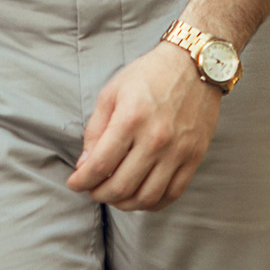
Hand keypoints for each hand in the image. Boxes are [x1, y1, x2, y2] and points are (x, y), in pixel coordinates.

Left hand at [65, 42, 219, 209]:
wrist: (194, 65)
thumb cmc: (149, 75)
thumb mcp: (112, 92)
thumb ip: (95, 129)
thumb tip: (85, 164)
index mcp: (130, 119)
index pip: (100, 165)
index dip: (82, 181)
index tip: (74, 183)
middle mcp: (155, 139)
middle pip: (121, 186)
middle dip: (99, 194)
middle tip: (92, 190)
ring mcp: (177, 151)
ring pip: (146, 197)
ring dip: (124, 204)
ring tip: (114, 196)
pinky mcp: (194, 158)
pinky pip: (172, 194)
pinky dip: (153, 203)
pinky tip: (140, 197)